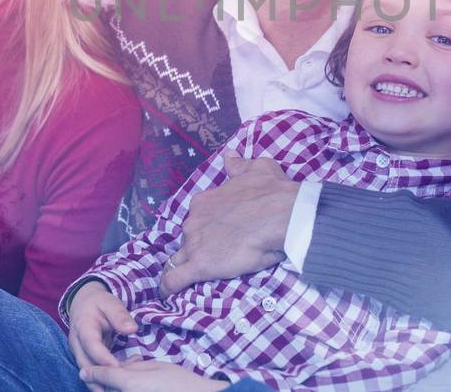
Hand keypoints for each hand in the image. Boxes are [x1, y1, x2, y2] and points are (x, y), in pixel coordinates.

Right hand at [67, 280, 137, 383]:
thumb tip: (131, 329)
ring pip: (86, 371)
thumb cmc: (99, 303)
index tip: (117, 368)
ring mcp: (78, 351)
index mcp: (82, 326)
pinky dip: (102, 378)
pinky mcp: (83, 357)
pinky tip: (117, 383)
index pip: (91, 345)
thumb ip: (120, 315)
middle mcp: (76, 342)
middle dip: (99, 378)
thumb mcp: (110, 303)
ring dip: (100, 381)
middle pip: (84, 364)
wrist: (83, 304)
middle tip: (117, 387)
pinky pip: (91, 371)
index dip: (103, 358)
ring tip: (117, 389)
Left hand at [80, 360, 229, 391]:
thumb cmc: (181, 382)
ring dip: (112, 389)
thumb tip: (115, 369)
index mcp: (129, 384)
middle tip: (106, 374)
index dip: (91, 372)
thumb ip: (131, 367)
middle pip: (104, 391)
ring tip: (130, 378)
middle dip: (102, 383)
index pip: (102, 376)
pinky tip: (135, 387)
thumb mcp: (155, 367)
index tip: (85, 371)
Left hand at [161, 154, 296, 294]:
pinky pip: (174, 279)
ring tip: (191, 276)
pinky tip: (168, 293)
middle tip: (216, 254)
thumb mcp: (256, 168)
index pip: (197, 217)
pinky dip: (169, 286)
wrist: (281, 215)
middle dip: (197, 245)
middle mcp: (194, 221)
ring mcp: (194, 244)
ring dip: (184, 265)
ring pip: (179, 258)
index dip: (206, 226)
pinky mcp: (199, 266)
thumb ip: (238, 164)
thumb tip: (229, 156)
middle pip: (188, 237)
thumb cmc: (271, 192)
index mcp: (204, 201)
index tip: (217, 233)